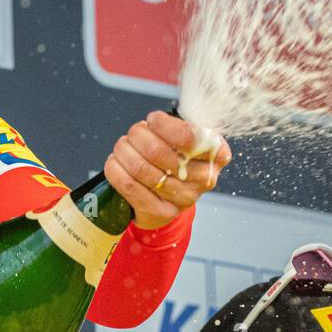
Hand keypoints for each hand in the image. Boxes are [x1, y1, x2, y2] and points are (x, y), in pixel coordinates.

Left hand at [104, 110, 231, 230]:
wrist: (172, 194)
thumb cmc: (179, 157)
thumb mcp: (189, 137)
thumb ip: (180, 124)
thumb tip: (154, 119)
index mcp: (217, 153)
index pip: (187, 136)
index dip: (162, 125)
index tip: (152, 120)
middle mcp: (204, 178)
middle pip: (157, 152)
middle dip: (137, 136)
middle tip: (133, 133)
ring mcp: (183, 199)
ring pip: (140, 168)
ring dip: (123, 151)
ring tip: (122, 146)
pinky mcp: (161, 212)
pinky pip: (129, 187)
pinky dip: (115, 170)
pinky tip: (115, 162)